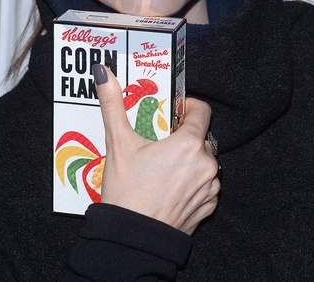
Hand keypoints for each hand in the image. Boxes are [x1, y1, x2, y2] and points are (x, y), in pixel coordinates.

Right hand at [93, 64, 219, 234]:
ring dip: (189, 159)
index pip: (202, 111)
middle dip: (183, 136)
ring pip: (204, 161)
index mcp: (189, 144)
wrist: (131, 240)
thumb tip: (104, 73)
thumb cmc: (127, 192)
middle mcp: (207, 164)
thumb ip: (112, 103)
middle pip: (201, 137)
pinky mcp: (208, 207)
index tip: (172, 112)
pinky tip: (168, 186)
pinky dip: (191, 181)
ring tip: (162, 166)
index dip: (187, 107)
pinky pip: (205, 185)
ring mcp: (210, 188)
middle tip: (159, 141)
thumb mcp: (117, 143)